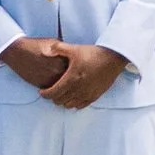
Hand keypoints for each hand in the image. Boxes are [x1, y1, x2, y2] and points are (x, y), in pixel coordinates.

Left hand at [0, 35, 125, 109]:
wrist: (112, 59)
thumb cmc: (93, 53)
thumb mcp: (74, 48)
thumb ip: (58, 49)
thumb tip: (45, 50)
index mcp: (71, 79)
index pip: (53, 93)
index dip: (45, 94)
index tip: (41, 92)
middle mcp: (78, 89)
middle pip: (60, 101)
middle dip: (53, 97)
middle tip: (50, 92)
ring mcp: (87, 94)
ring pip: (70, 105)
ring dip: (63, 101)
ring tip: (60, 94)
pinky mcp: (95, 96)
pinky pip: (81, 106)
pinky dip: (74, 104)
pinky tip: (73, 97)